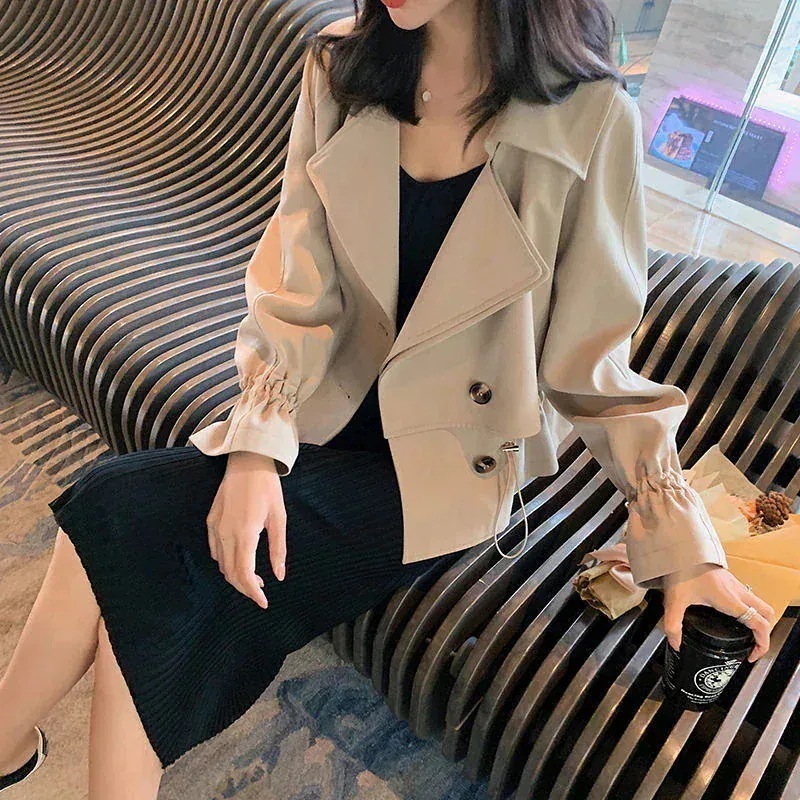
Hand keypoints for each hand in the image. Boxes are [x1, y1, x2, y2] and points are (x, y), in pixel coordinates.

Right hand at [205, 451, 287, 608]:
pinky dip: (225, 561)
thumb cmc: (267, 488)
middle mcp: (225, 533)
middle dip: (245, 586)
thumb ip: (278, 548)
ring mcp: (215, 527)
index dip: (252, 592)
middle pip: (230, 573)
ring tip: (254, 576)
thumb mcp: (279, 518)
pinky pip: (215, 550)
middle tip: (261, 590)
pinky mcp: (211, 520)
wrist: (248, 460)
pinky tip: (240, 558)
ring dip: (235, 575)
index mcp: (245, 533)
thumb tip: (279, 576)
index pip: (244, 573)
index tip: (263, 602)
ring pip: (221, 564)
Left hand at [661, 563, 776, 661]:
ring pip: (759, 603)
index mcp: (730, 600)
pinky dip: (748, 609)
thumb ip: (673, 625)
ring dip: (757, 619)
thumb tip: (676, 644)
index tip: (751, 655)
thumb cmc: (681, 570)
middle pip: (766, 613)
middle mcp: (738, 592)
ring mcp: (735, 584)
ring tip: (743, 633)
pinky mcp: (729, 579)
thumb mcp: (674, 601)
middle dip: (764, 632)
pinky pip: (748, 597)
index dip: (762, 643)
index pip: (760, 624)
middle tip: (751, 645)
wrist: (681, 546)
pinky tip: (730, 614)